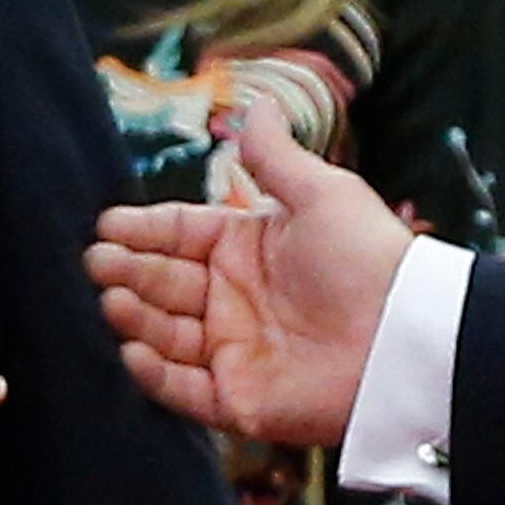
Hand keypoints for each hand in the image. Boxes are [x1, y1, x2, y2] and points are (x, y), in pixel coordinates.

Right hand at [91, 99, 411, 445]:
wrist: (406, 338)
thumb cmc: (371, 260)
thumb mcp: (323, 195)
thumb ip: (276, 157)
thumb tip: (257, 104)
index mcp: (248, 248)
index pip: (180, 233)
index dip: (143, 229)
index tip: (107, 224)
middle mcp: (233, 299)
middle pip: (163, 282)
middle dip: (128, 269)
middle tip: (97, 260)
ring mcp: (234, 351)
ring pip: (164, 333)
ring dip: (134, 316)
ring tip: (112, 297)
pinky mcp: (238, 401)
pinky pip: (182, 389)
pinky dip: (154, 373)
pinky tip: (132, 349)